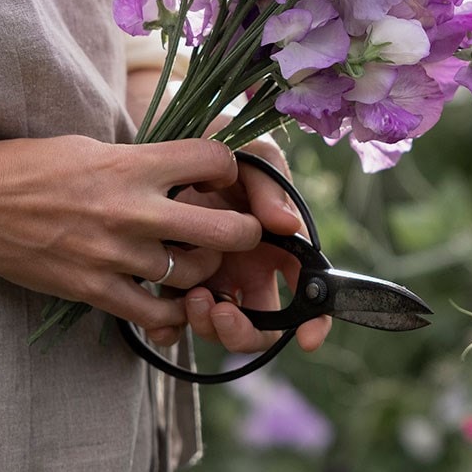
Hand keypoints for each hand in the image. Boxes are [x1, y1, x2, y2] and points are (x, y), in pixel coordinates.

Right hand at [0, 136, 263, 340]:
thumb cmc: (32, 167)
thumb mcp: (96, 147)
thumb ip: (145, 160)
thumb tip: (185, 169)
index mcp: (135, 164)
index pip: (217, 160)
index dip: (230, 169)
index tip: (222, 177)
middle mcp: (135, 210)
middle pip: (228, 231)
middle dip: (246, 232)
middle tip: (241, 231)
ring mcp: (117, 254)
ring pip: (195, 274)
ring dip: (205, 270)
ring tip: (195, 260)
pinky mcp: (96, 290)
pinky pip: (154, 314)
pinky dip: (171, 313)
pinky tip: (170, 301)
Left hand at [180, 138, 331, 355]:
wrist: (157, 134)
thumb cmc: (215, 143)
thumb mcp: (250, 154)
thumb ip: (270, 187)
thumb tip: (288, 226)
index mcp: (276, 243)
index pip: (308, 290)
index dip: (315, 320)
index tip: (307, 338)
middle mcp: (245, 267)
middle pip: (259, 325)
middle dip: (242, 332)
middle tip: (220, 311)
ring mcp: (208, 276)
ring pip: (217, 326)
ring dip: (207, 325)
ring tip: (190, 295)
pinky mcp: (169, 279)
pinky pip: (172, 322)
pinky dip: (170, 329)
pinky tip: (161, 316)